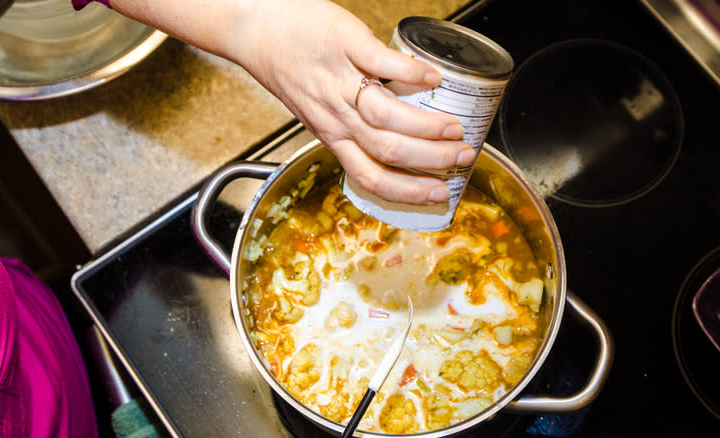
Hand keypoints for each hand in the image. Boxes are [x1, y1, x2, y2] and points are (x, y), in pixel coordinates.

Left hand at [109, 0, 475, 203]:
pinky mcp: (345, 44)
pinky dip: (412, 73)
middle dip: (431, 160)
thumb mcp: (317, 110)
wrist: (257, 28)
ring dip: (427, 126)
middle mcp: (335, 115)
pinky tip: (434, 79)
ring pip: (386, 116)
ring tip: (454, 127)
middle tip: (462, 156)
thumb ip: (349, 126)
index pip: (371, 176)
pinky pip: (381, 62)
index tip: (438, 193)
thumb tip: (392, 139)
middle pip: (387, 150)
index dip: (407, 191)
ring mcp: (340, 81)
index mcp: (331, 135)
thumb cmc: (287, 67)